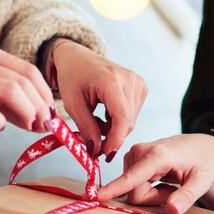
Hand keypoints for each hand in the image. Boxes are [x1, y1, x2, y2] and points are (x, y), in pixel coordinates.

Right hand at [0, 44, 53, 133]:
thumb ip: (8, 102)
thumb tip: (41, 119)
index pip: (29, 71)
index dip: (45, 95)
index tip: (51, 117)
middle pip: (24, 81)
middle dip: (40, 107)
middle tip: (43, 126)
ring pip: (11, 91)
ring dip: (27, 113)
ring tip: (29, 128)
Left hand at [50, 39, 146, 158]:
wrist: (78, 57)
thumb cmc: (72, 77)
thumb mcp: (73, 104)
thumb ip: (86, 128)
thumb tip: (96, 151)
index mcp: (112, 81)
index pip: (122, 118)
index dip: (115, 140)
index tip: (105, 155)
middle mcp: (130, 80)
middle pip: (127, 123)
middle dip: (110, 136)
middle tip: (91, 139)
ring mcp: (138, 83)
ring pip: (130, 121)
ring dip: (113, 129)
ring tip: (95, 120)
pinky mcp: (140, 87)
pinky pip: (132, 115)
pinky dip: (118, 121)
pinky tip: (105, 113)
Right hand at [98, 133, 213, 213]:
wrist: (200, 147)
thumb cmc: (203, 163)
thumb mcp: (203, 181)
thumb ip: (188, 196)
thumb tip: (172, 209)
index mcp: (158, 156)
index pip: (133, 177)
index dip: (116, 188)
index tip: (96, 196)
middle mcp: (140, 151)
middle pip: (135, 193)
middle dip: (153, 198)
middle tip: (173, 188)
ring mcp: (133, 154)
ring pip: (133, 191)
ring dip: (152, 194)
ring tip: (169, 181)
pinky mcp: (130, 159)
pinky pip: (132, 187)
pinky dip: (148, 188)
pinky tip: (160, 178)